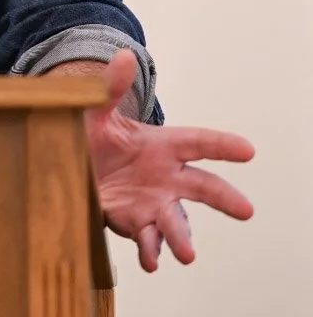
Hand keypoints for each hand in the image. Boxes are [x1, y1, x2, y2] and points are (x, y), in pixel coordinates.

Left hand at [85, 50, 254, 271]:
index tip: (248, 151)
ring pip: (175, 221)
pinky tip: (152, 261)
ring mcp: (151, 203)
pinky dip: (151, 251)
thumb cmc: (90, 135)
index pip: (199, 142)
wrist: (68, 164)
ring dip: (182, 237)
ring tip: (188, 253)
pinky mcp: (133, 223)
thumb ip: (111, 88)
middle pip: (202, 187)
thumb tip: (123, 55)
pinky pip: (147, 240)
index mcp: (162, 144)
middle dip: (225, 199)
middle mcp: (164, 176)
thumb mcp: (95, 110)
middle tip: (245, 210)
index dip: (223, 145)